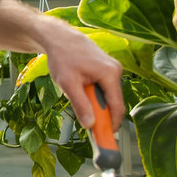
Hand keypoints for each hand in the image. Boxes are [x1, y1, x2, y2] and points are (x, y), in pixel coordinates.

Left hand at [41, 17, 124, 132]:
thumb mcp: (68, 83)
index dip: (111, 124)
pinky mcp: (108, 67)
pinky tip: (81, 88)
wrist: (59, 37)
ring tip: (77, 95)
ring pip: (108, 95)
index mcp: (110, 74)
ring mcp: (113, 68)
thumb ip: (80, 104)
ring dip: (96, 102)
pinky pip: (105, 87)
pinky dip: (95, 94)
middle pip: (114, 102)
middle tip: (87, 122)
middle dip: (101, 114)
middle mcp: (116, 70)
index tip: (105, 139)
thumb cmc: (63, 57)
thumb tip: (90, 125)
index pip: (117, 106)